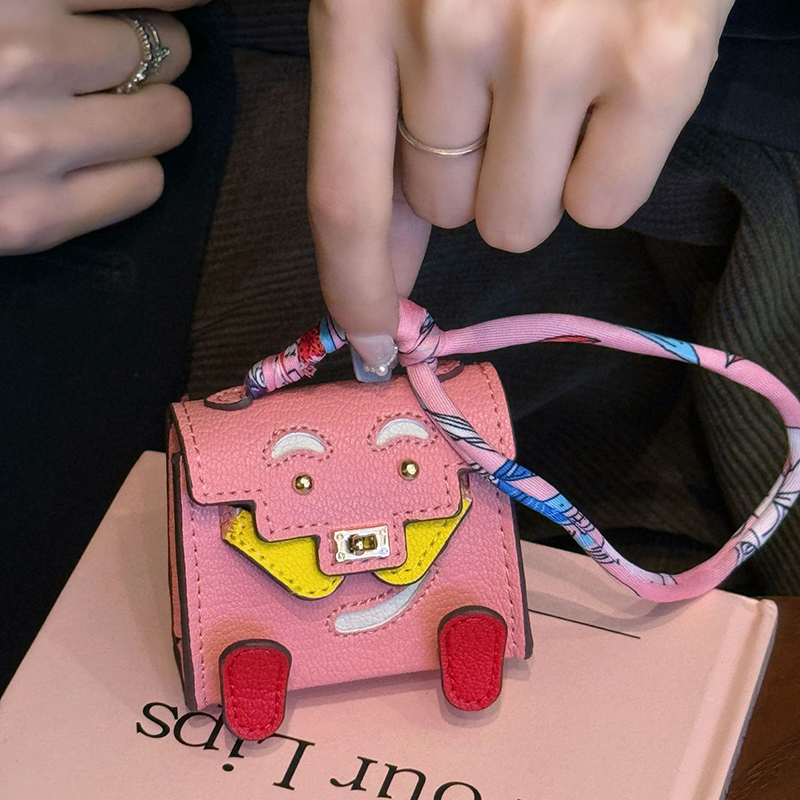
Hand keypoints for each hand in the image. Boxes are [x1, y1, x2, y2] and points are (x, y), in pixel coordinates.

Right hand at [0, 0, 204, 254]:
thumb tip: (130, 1)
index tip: (189, 1)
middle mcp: (21, 60)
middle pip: (169, 49)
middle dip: (155, 50)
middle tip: (119, 58)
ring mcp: (30, 147)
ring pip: (171, 120)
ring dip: (156, 110)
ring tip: (114, 108)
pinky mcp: (35, 220)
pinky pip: (147, 185)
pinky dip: (137, 169)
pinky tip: (99, 158)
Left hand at [307, 0, 732, 371]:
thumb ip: (381, 111)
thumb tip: (386, 254)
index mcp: (363, 3)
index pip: (345, 197)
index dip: (354, 288)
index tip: (368, 344)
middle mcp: (455, 29)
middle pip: (448, 211)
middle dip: (469, 174)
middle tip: (506, 89)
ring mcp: (559, 47)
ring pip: (521, 221)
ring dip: (534, 175)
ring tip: (564, 78)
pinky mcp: (657, 61)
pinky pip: (605, 205)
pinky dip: (607, 169)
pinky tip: (617, 87)